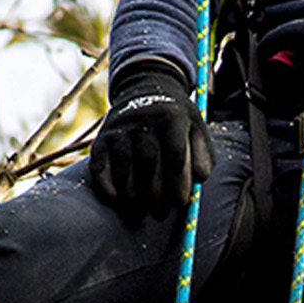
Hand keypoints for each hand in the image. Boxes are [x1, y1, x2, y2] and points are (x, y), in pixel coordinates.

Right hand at [89, 62, 214, 222]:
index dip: (178, 180)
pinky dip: (105, 182)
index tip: (181, 203)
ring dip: (131, 192)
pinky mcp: (102, 137)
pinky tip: (115, 199)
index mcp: (171, 117)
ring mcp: (120, 127)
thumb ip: (203, 154)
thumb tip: (201, 178)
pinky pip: (100, 161)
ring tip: (139, 212)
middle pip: (148, 159)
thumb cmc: (176, 119)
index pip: (175, 151)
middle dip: (155, 192)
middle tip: (161, 214)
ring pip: (124, 162)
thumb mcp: (196, 127)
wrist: (145, 88)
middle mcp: (143, 119)